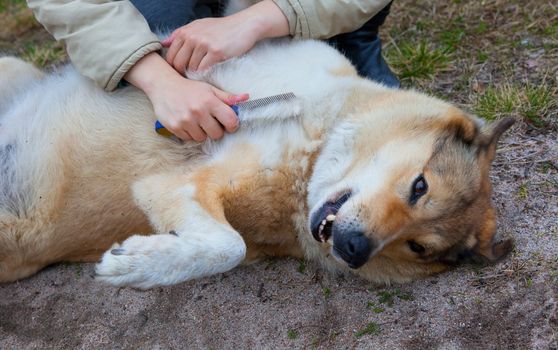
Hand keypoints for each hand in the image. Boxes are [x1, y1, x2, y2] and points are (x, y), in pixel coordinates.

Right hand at [151, 76, 248, 140]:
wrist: (163, 86)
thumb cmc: (190, 89)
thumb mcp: (210, 89)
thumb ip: (227, 97)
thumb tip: (246, 97)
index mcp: (210, 101)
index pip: (231, 121)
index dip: (232, 125)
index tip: (228, 123)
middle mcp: (198, 112)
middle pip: (217, 134)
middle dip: (215, 130)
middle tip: (210, 122)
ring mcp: (186, 121)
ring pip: (202, 138)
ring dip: (201, 132)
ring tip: (197, 121)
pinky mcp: (175, 127)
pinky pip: (189, 139)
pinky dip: (190, 133)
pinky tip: (187, 122)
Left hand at [162, 0, 288, 72]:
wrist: (243, 26)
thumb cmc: (221, 28)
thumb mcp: (198, 25)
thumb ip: (181, 34)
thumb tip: (164, 43)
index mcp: (186, 32)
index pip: (170, 55)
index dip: (173, 67)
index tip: (179, 74)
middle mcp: (192, 37)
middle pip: (178, 63)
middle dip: (181, 74)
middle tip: (188, 80)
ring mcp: (203, 44)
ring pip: (191, 67)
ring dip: (195, 74)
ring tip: (199, 76)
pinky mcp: (215, 52)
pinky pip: (203, 68)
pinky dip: (204, 73)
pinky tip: (208, 72)